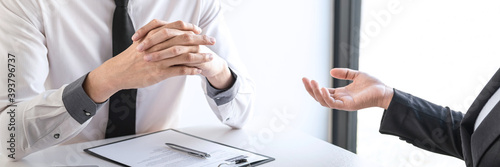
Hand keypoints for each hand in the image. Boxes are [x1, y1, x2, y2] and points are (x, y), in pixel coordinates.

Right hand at [84, 20, 214, 102]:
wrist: (118, 72)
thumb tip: (166, 32)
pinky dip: (190, 70)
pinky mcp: (159, 72)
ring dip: (200, 56)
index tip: (200, 30)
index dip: (190, 28)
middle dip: (201, 39)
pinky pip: (179, 70)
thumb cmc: (130, 58)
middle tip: (212, 40)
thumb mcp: (141, 41)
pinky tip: (198, 71)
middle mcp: (159, 45)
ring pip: (185, 55)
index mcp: (155, 35)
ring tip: (209, 57)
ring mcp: (160, 59)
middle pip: (185, 39)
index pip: (177, 27)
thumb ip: (154, 35)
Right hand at [302, 68, 393, 110]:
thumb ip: (344, 73)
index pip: (323, 92)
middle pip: (320, 98)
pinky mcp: (349, 106)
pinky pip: (334, 104)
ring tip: (312, 83)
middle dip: (310, 90)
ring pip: (324, 102)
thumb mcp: (356, 75)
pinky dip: (327, 97)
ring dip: (316, 93)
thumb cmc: (373, 85)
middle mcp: (340, 100)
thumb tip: (330, 71)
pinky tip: (323, 88)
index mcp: (341, 94)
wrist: (384, 91)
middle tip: (304, 80)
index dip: (313, 87)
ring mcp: (344, 104)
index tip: (306, 78)